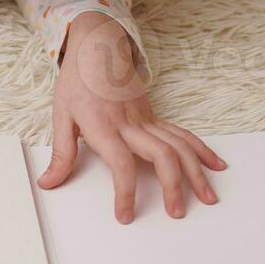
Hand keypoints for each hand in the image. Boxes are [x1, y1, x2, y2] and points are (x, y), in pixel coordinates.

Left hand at [37, 11, 226, 222]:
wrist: (98, 48)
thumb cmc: (78, 82)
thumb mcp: (61, 116)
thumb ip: (60, 154)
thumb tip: (48, 183)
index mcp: (104, 126)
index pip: (121, 164)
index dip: (125, 192)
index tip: (125, 215)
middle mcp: (131, 124)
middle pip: (162, 156)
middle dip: (174, 187)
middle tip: (176, 213)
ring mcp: (148, 119)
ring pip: (180, 146)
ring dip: (196, 173)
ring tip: (208, 198)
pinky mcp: (156, 117)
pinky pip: (183, 135)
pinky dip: (202, 151)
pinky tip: (216, 166)